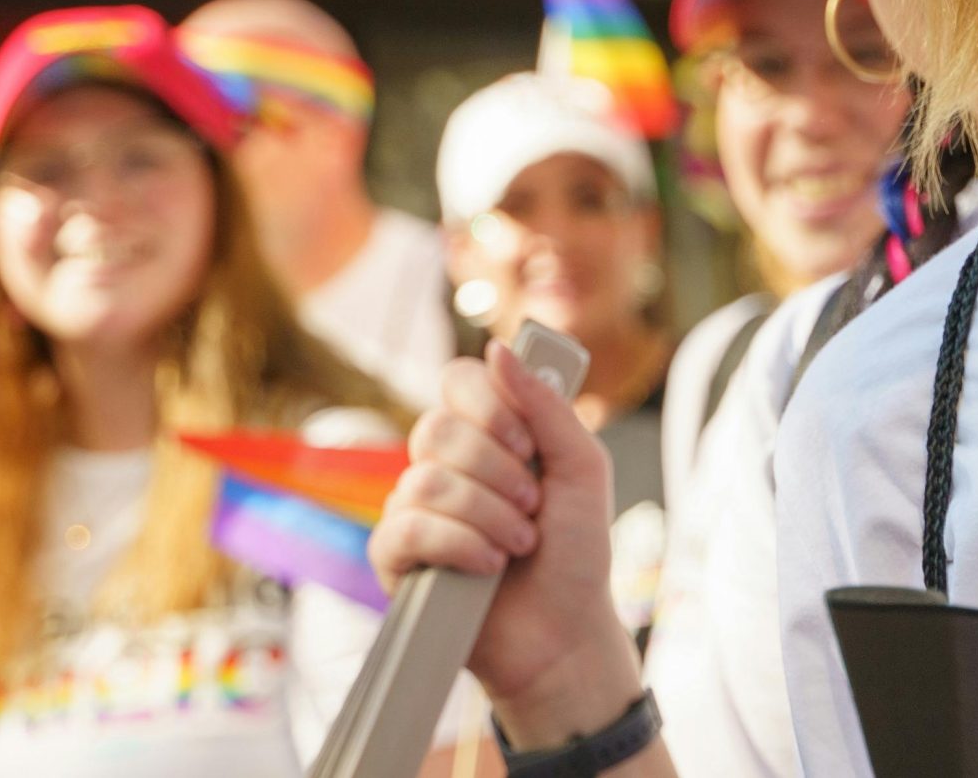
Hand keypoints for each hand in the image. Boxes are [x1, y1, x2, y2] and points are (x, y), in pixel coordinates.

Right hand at [367, 343, 644, 739]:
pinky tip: (487, 567)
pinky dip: (459, 546)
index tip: (526, 443)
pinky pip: (407, 529)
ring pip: (425, 480)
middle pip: (437, 429)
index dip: (489, 405)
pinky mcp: (395, 558)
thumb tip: (498, 347)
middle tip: (531, 507)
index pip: (458, 381)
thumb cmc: (576, 549)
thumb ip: (546, 406)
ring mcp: (414, 510)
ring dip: (487, 516)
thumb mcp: (581, 467)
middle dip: (497, 471)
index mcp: (487, 435)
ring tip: (518, 544)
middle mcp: (444, 464)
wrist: (564, 630)